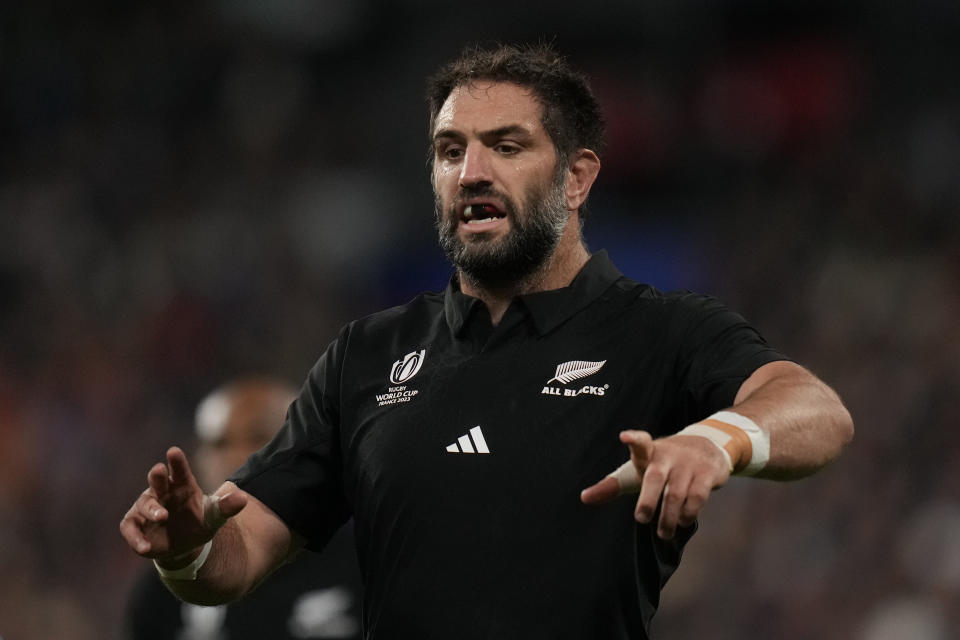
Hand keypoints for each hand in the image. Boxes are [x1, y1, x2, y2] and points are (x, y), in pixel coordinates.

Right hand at [119, 446, 246, 563]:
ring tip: (162, 516)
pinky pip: (131, 529)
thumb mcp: (215, 517)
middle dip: (157, 475)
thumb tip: (243, 498)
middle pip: (157, 480)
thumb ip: (226, 507)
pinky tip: (146, 547)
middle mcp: (162, 492)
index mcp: (182, 485)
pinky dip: (136, 538)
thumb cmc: (198, 522)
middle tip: (159, 470)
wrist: (184, 546)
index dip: (177, 461)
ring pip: (144, 504)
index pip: (179, 470)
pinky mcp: (135, 525)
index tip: (174, 451)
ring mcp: (146, 508)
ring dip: (152, 510)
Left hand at [580, 430, 730, 538]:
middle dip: (647, 500)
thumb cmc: (663, 464)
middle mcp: (667, 455)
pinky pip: (696, 498)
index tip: (624, 436)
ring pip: (676, 494)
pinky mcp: (707, 473)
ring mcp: (688, 463)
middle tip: (641, 519)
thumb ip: (612, 485)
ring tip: (663, 532)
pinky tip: (682, 521)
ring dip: (668, 517)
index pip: (640, 442)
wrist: (707, 446)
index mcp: (648, 451)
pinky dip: (688, 514)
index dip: (633, 439)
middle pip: (655, 477)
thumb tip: (584, 498)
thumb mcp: (638, 469)